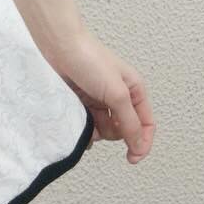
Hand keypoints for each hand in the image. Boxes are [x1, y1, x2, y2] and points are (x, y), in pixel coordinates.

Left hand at [47, 28, 154, 163]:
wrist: (58, 45)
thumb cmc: (89, 60)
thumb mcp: (117, 93)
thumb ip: (130, 122)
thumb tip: (140, 146)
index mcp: (134, 90)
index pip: (146, 124)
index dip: (142, 142)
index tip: (132, 158)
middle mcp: (119, 95)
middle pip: (124, 129)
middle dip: (114, 132)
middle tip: (101, 121)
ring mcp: (99, 99)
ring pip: (105, 129)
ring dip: (96, 130)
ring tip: (86, 117)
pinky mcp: (82, 101)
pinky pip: (88, 124)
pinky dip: (84, 128)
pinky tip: (77, 122)